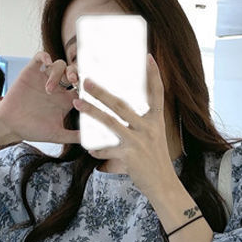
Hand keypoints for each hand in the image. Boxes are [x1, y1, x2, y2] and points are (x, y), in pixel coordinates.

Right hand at [0, 51, 81, 145]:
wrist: (11, 125)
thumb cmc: (33, 131)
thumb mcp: (57, 135)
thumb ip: (74, 136)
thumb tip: (92, 141)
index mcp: (66, 100)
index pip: (82, 88)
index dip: (86, 86)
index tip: (88, 90)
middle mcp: (58, 88)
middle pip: (72, 72)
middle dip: (75, 74)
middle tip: (74, 81)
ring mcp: (44, 78)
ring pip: (59, 65)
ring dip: (58, 73)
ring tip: (49, 88)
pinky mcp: (31, 72)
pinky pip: (40, 57)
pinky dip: (45, 57)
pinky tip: (46, 63)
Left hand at [72, 53, 174, 196]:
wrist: (163, 185)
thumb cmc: (156, 161)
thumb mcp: (155, 138)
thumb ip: (142, 124)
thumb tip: (124, 112)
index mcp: (156, 121)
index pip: (157, 93)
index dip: (154, 75)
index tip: (148, 57)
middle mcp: (148, 128)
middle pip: (122, 104)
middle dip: (102, 92)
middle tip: (86, 80)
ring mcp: (139, 141)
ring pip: (111, 122)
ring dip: (92, 111)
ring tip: (77, 102)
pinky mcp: (130, 155)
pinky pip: (108, 149)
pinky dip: (98, 149)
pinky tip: (89, 149)